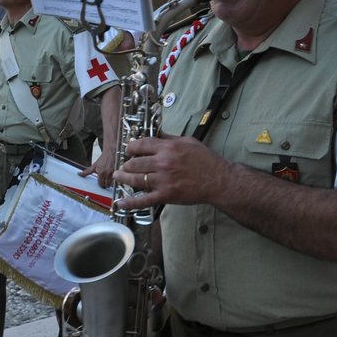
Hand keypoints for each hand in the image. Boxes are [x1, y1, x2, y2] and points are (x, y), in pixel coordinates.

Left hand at [83, 145, 116, 189]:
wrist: (110, 152)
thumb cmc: (103, 159)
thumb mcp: (94, 166)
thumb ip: (86, 172)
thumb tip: (79, 174)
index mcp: (100, 172)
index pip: (100, 184)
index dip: (100, 184)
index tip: (101, 183)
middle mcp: (107, 173)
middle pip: (106, 185)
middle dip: (105, 185)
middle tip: (105, 182)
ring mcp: (113, 173)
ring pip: (112, 184)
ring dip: (110, 183)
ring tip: (109, 180)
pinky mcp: (118, 172)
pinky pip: (117, 181)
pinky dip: (115, 181)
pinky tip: (114, 178)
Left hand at [112, 135, 226, 209]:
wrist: (218, 180)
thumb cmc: (206, 161)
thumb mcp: (188, 142)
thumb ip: (170, 138)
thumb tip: (157, 134)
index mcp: (168, 148)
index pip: (142, 145)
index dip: (131, 147)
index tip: (128, 150)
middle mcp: (163, 163)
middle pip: (135, 162)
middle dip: (126, 163)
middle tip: (123, 165)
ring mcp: (162, 180)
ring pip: (135, 179)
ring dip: (123, 178)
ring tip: (118, 177)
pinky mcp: (165, 195)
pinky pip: (144, 200)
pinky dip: (130, 202)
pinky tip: (120, 203)